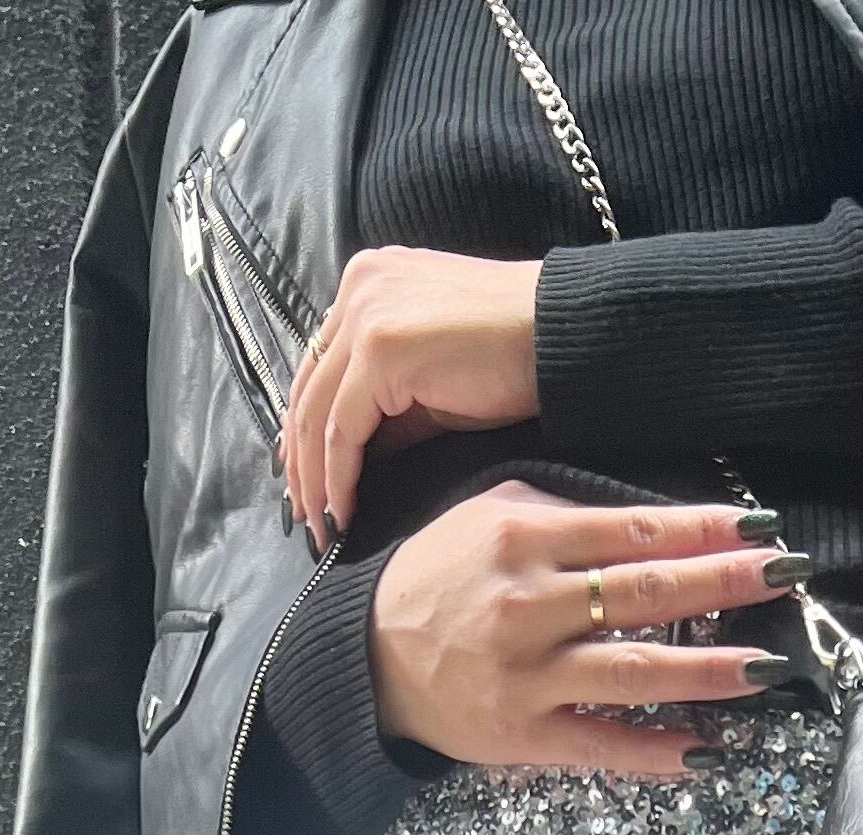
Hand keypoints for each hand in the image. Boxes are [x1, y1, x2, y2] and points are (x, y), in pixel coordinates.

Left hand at [281, 246, 541, 545]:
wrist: (562, 334)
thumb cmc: (512, 356)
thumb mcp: (434, 379)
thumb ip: (388, 405)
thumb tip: (354, 458)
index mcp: (369, 281)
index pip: (318, 365)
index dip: (305, 429)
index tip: (307, 480)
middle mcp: (359, 286)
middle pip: (306, 388)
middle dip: (300, 461)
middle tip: (304, 515)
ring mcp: (366, 313)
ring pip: (315, 412)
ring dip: (314, 478)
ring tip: (321, 526)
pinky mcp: (380, 348)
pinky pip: (341, 428)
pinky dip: (338, 477)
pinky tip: (344, 511)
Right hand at [366, 484, 807, 779]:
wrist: (365, 655)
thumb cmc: (436, 577)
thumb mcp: (488, 516)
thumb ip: (566, 513)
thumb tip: (654, 521)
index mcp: (526, 536)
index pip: (636, 531)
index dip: (704, 528)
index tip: (761, 527)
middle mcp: (530, 603)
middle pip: (647, 593)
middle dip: (725, 582)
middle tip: (788, 576)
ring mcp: (528, 673)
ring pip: (635, 669)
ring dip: (709, 669)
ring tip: (766, 667)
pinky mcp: (522, 732)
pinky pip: (600, 743)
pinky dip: (655, 749)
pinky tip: (708, 749)